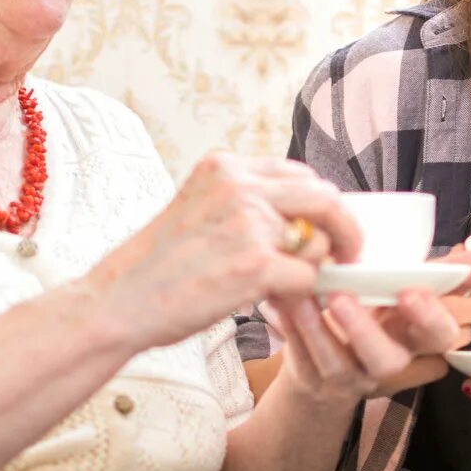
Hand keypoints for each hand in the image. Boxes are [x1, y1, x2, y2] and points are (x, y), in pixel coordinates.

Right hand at [87, 152, 361, 348]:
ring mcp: (249, 224)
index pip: (298, 174)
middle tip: (349, 253)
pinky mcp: (255, 265)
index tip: (327, 227)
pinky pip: (308, 277)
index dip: (321, 203)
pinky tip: (278, 303)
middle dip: (345, 227)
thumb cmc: (158, 266)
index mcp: (224, 167)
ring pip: (318, 242)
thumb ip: (244, 203)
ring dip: (314, 268)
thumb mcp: (198, 208)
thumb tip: (302, 219)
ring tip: (291, 286)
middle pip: (324, 196)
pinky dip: (301, 295)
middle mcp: (238, 186)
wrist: (120, 301)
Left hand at [270, 248, 470, 403]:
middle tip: (343, 296)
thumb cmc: (377, 322)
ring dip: (316, 327)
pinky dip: (288, 328)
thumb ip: (445, 277)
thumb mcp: (409, 298)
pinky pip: (300, 355)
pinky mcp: (314, 378)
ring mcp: (349, 376)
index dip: (430, 319)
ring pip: (336, 362)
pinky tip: (279, 301)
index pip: (439, 338)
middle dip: (366, 331)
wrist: (327, 374)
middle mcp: (386, 364)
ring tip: (300, 294)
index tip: (411, 291)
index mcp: (416, 341)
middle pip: (388, 361)